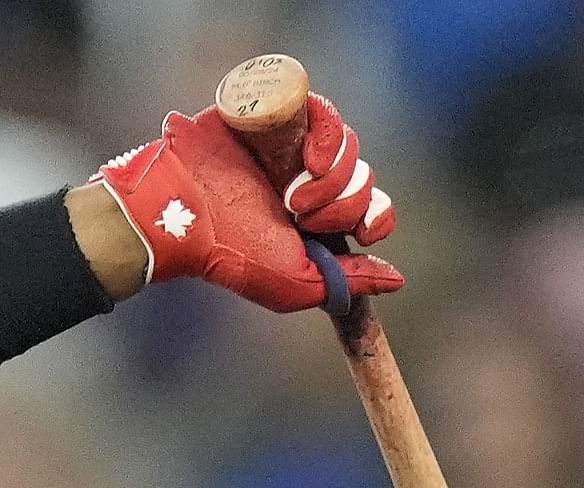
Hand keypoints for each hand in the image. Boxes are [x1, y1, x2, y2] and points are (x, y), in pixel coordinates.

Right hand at [95, 92, 403, 315]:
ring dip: (333, 176)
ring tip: (291, 193)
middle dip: (342, 202)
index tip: (362, 232)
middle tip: (302, 216)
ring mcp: (292, 144)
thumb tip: (399, 280)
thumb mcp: (298, 283)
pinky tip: (306, 157)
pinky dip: (327, 132)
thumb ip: (351, 282)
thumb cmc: (234, 255)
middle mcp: (308, 179)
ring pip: (348, 145)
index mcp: (317, 219)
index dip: (376, 216)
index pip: (372, 207)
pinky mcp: (276, 113)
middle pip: (363, 177)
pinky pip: (324, 109)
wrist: (184, 213)